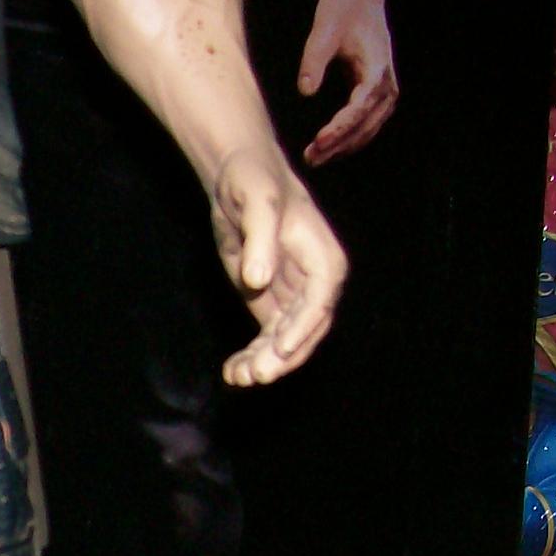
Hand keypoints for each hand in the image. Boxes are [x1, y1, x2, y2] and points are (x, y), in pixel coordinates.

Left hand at [209, 149, 346, 385]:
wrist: (238, 179)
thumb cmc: (253, 181)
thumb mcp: (256, 201)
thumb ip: (260, 238)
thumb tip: (258, 279)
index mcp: (323, 258)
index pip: (320, 301)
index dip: (303, 328)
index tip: (280, 350)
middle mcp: (315, 284)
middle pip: (306, 330)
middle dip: (283, 356)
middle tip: (255, 376)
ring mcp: (293, 297)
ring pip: (286, 341)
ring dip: (266, 363)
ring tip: (237, 377)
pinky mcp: (270, 304)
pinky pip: (267, 338)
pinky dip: (253, 356)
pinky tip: (233, 371)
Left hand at [298, 0, 397, 165]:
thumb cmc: (340, 12)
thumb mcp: (323, 31)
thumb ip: (313, 61)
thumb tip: (305, 91)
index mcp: (377, 68)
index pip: (360, 107)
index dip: (340, 127)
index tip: (318, 142)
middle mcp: (387, 84)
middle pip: (365, 124)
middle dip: (338, 144)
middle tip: (309, 158)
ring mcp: (385, 92)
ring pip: (367, 130)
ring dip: (342, 147)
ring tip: (314, 159)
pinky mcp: (378, 96)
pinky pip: (366, 126)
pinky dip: (349, 140)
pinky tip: (327, 150)